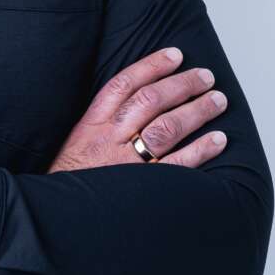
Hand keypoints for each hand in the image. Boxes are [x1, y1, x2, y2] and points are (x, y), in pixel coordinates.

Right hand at [46, 46, 228, 172]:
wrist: (57, 219)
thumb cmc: (70, 182)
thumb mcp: (76, 145)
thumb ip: (101, 124)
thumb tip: (132, 102)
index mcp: (91, 125)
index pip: (123, 84)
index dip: (151, 66)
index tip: (174, 55)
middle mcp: (109, 139)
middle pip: (150, 101)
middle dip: (181, 84)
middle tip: (205, 76)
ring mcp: (126, 163)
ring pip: (166, 127)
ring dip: (196, 111)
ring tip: (217, 100)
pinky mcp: (143, 188)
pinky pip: (177, 165)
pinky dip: (200, 150)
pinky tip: (217, 140)